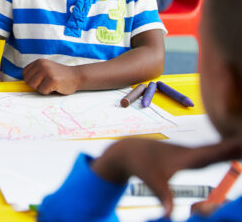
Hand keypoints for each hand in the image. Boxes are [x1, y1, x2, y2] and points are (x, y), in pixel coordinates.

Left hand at [23, 59, 78, 94]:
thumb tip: (20, 84)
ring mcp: (47, 71)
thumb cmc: (60, 76)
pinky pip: (43, 91)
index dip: (31, 80)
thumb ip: (35, 74)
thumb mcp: (46, 70)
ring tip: (51, 84)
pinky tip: (56, 86)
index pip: (25, 73)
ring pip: (34, 86)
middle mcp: (42, 65)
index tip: (40, 80)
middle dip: (36, 85)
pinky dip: (49, 92)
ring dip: (42, 89)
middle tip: (47, 83)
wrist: (76, 76)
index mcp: (39, 62)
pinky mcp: (52, 79)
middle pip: (28, 81)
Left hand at [91, 138, 241, 217]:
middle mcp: (191, 153)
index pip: (211, 154)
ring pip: (215, 150)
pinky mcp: (189, 156)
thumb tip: (170, 215)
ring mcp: (191, 154)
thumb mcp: (152, 181)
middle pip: (218, 150)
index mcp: (185, 158)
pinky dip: (223, 151)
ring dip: (231, 147)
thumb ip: (163, 196)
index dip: (227, 151)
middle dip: (234, 147)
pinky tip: (232, 148)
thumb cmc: (142, 165)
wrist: (130, 150)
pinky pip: (210, 153)